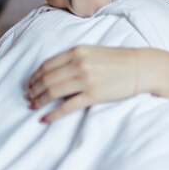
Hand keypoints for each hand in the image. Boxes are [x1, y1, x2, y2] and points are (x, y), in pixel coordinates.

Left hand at [25, 45, 140, 122]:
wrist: (140, 67)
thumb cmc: (118, 60)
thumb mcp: (93, 51)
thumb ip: (74, 58)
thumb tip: (54, 72)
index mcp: (77, 51)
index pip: (47, 65)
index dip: (35, 76)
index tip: (29, 84)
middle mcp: (78, 64)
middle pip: (47, 79)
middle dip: (34, 90)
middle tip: (28, 98)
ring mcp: (85, 80)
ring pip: (53, 92)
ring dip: (39, 101)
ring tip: (33, 107)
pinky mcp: (93, 95)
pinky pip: (66, 107)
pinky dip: (52, 114)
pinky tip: (44, 118)